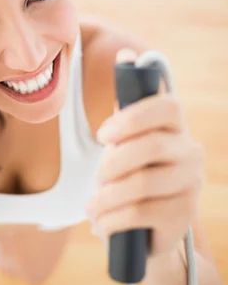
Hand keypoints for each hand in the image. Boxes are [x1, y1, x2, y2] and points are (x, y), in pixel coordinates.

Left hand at [86, 49, 204, 256]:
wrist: (149, 230)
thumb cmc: (133, 176)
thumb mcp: (128, 141)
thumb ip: (128, 105)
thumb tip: (127, 54)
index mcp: (175, 128)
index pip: (167, 106)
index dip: (133, 116)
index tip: (103, 134)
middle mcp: (190, 153)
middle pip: (152, 147)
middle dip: (113, 162)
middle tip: (97, 177)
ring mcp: (190, 186)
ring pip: (143, 183)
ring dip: (108, 195)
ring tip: (94, 206)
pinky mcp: (182, 217)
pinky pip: (140, 213)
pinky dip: (111, 218)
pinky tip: (100, 222)